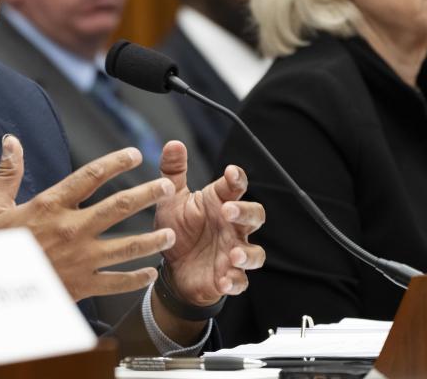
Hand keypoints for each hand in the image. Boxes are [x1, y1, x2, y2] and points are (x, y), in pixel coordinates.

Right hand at [0, 134, 175, 300]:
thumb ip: (8, 173)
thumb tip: (11, 142)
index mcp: (51, 206)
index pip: (91, 176)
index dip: (116, 162)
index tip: (135, 155)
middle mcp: (71, 229)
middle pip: (119, 206)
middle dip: (147, 194)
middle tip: (166, 188)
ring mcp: (80, 258)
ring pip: (127, 246)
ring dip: (153, 239)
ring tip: (170, 234)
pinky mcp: (82, 285)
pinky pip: (117, 282)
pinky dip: (137, 279)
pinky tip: (150, 273)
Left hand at [155, 141, 265, 306]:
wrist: (171, 267)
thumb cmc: (177, 228)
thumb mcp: (171, 199)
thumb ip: (172, 172)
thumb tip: (173, 144)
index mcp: (219, 203)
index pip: (235, 187)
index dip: (237, 179)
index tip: (230, 173)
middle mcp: (232, 227)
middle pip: (254, 215)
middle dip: (245, 212)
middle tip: (228, 211)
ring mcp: (233, 252)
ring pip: (255, 252)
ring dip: (247, 254)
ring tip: (233, 254)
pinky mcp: (229, 278)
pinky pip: (240, 282)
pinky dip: (235, 282)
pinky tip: (224, 280)